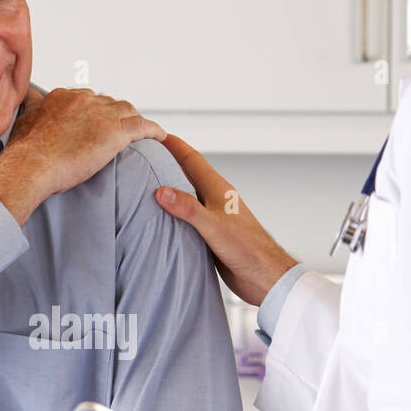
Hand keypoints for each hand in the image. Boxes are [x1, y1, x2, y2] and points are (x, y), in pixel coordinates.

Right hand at [0, 86, 165, 225]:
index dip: (95, 112)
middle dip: (115, 115)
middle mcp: (85, 99)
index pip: (87, 99)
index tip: (97, 123)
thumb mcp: (24, 117)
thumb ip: (32, 104)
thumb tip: (29, 95)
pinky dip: (153, 131)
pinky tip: (160, 137)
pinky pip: (143, 126)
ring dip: (134, 121)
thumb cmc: (24, 151)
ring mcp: (102, 114)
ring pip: (127, 112)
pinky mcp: (116, 132)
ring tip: (141, 132)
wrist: (31, 166)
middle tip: (119, 130)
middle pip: (109, 103)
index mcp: (64, 96)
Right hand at [156, 131, 297, 306]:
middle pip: (187, 173)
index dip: (174, 145)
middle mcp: (214, 199)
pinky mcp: (211, 234)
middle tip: (146, 154)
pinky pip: (188, 217)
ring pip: (187, 195)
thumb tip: (161, 191)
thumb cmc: (247, 250)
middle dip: (167, 161)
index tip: (155, 133)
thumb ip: (188, 209)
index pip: (192, 159)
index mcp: (218, 190)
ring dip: (170, 187)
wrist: (264, 276)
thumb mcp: (214, 227)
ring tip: (147, 181)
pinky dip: (174, 212)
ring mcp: (213, 216)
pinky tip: (162, 217)